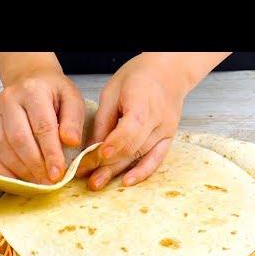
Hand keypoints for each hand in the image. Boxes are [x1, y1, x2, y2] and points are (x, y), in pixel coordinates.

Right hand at [0, 53, 84, 183]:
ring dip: (20, 170)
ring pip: (2, 147)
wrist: (29, 80)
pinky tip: (19, 181)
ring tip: (38, 184)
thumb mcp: (72, 98)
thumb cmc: (53, 92)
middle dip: (35, 165)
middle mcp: (9, 100)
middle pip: (19, 139)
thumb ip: (73, 119)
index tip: (59, 173)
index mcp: (33, 91)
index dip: (51, 153)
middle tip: (49, 184)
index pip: (42, 126)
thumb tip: (72, 142)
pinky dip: (4, 171)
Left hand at [76, 52, 230, 189]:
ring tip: (97, 183)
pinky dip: (142, 173)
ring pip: (140, 156)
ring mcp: (166, 131)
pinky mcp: (169, 139)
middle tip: (86, 176)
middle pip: (132, 147)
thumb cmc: (138, 77)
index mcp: (143, 102)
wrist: (169, 72)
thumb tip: (91, 147)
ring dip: (117, 171)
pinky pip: (156, 160)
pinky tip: (127, 183)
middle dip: (107, 164)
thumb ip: (103, 120)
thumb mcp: (112, 91)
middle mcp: (158, 119)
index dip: (114, 144)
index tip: (98, 156)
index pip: (130, 129)